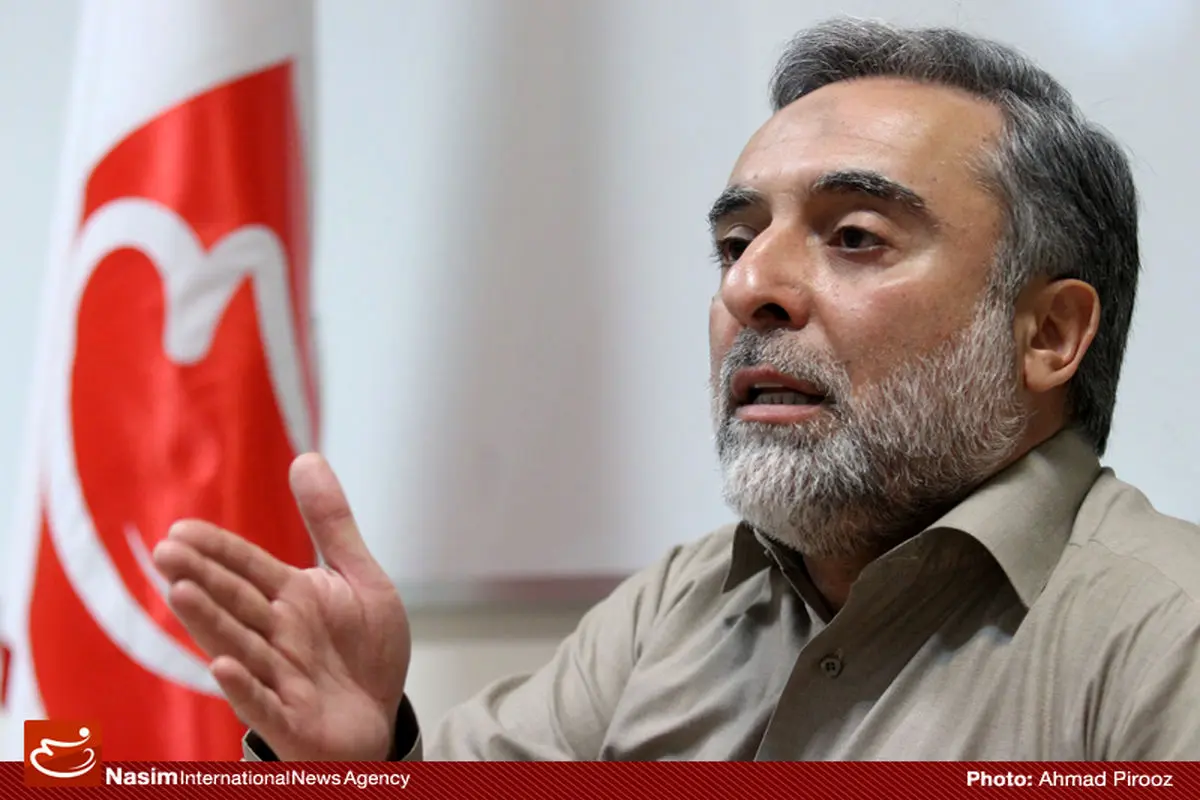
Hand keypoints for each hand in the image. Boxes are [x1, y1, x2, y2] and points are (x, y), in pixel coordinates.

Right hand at [152, 453, 410, 760]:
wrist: (381, 717)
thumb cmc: (363, 651)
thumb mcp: (358, 578)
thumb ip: (331, 523)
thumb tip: (305, 456)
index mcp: (289, 600)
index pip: (247, 569)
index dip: (218, 550)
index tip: (180, 529)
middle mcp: (277, 637)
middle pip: (235, 604)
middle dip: (203, 579)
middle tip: (165, 553)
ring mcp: (280, 679)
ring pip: (240, 647)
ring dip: (210, 623)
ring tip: (179, 593)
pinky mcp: (292, 720)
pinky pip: (263, 703)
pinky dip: (244, 686)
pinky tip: (223, 665)